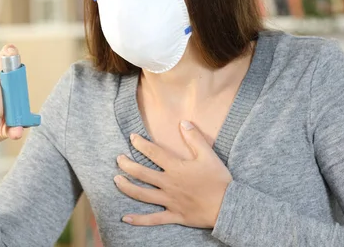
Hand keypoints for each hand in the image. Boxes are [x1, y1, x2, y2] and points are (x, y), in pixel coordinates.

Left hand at [114, 120, 231, 228]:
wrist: (228, 206)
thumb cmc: (219, 180)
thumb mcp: (209, 155)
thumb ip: (195, 138)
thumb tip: (183, 123)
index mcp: (176, 168)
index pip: (153, 153)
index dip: (140, 144)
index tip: (132, 138)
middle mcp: (169, 184)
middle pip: (142, 173)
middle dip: (127, 165)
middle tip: (118, 159)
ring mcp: (169, 201)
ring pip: (142, 195)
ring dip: (127, 187)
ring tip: (116, 180)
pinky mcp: (174, 215)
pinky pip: (153, 219)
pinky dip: (139, 220)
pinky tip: (126, 218)